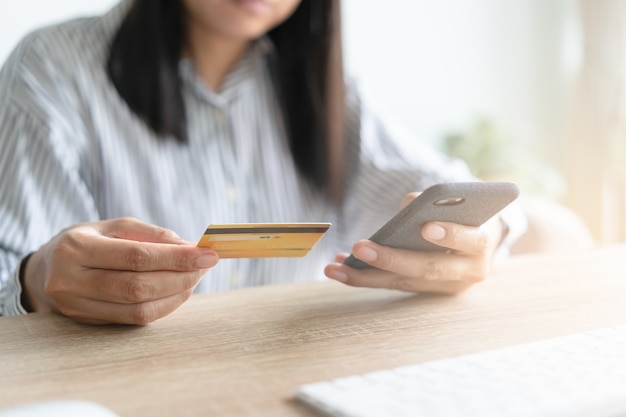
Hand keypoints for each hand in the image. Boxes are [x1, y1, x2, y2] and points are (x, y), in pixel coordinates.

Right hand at [22, 217, 217, 324]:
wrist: (47, 268)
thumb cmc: (88, 241)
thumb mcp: (114, 227)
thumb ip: (152, 235)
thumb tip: (189, 247)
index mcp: (76, 248)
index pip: (136, 256)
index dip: (176, 258)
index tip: (207, 254)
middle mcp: (71, 280)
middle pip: (138, 287)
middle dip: (180, 277)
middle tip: (205, 266)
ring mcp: (77, 307)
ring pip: (138, 309)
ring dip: (176, 294)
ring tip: (194, 277)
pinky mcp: (87, 322)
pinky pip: (134, 320)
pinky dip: (163, 306)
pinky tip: (177, 292)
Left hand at [324, 193, 503, 293]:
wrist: (481, 236)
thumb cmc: (466, 211)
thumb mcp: (460, 200)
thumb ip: (435, 202)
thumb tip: (402, 212)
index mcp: (483, 244)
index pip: (471, 240)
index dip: (451, 235)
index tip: (427, 228)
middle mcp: (469, 272)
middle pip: (428, 268)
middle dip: (391, 259)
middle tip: (360, 248)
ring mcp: (448, 286)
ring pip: (405, 282)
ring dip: (366, 276)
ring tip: (335, 268)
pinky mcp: (428, 291)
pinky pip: (395, 284)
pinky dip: (367, 276)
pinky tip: (342, 267)